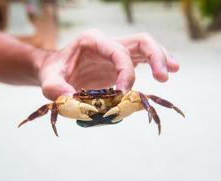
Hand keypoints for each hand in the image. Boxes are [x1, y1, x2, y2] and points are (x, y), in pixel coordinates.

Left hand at [37, 30, 178, 99]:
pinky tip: (165, 74)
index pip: (118, 52)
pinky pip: (142, 59)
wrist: (55, 69)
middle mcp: (107, 42)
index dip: (126, 72)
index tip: (124, 94)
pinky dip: (155, 64)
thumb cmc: (53, 72)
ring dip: (161, 58)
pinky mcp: (120, 62)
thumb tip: (74, 100)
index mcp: (92, 41)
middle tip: (163, 77)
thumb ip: (56, 89)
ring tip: (172, 72)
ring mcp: (116, 51)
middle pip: (140, 41)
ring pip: (146, 46)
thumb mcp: (48, 80)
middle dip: (155, 57)